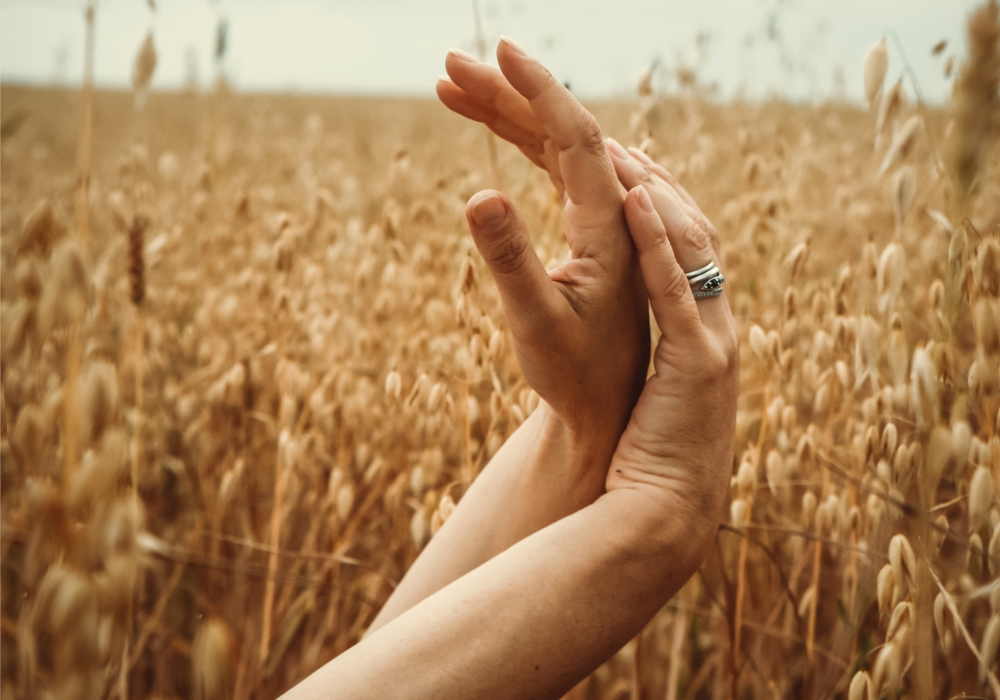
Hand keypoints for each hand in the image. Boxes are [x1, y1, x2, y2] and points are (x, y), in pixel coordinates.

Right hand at [438, 39, 649, 454]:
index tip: (500, 52)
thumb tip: (478, 194)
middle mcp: (611, 210)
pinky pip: (554, 167)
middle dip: (505, 94)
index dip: (538, 91)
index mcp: (609, 225)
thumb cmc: (573, 369)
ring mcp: (600, 216)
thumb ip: (509, 260)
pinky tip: (492, 125)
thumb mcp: (534, 320)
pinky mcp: (587, 226)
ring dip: (505, 113)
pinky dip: (520, 143)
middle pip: (559, 130)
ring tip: (450, 88)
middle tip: (447, 66)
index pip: (576, 138)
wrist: (604, 400)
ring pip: (553, 144)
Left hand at [606, 147, 738, 538]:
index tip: (628, 170)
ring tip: (622, 155)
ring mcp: (714, 344)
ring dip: (656, 198)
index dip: (662, 206)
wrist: (661, 517)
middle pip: (698, 237)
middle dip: (659, 186)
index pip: (690, 252)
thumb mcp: (653, 399)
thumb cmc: (646, 463)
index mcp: (704, 333)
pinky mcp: (696, 364)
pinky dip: (656, 244)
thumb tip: (631, 346)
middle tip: (621, 144)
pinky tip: (634, 203)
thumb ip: (653, 364)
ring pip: (693, 250)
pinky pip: (675, 291)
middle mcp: (719, 329)